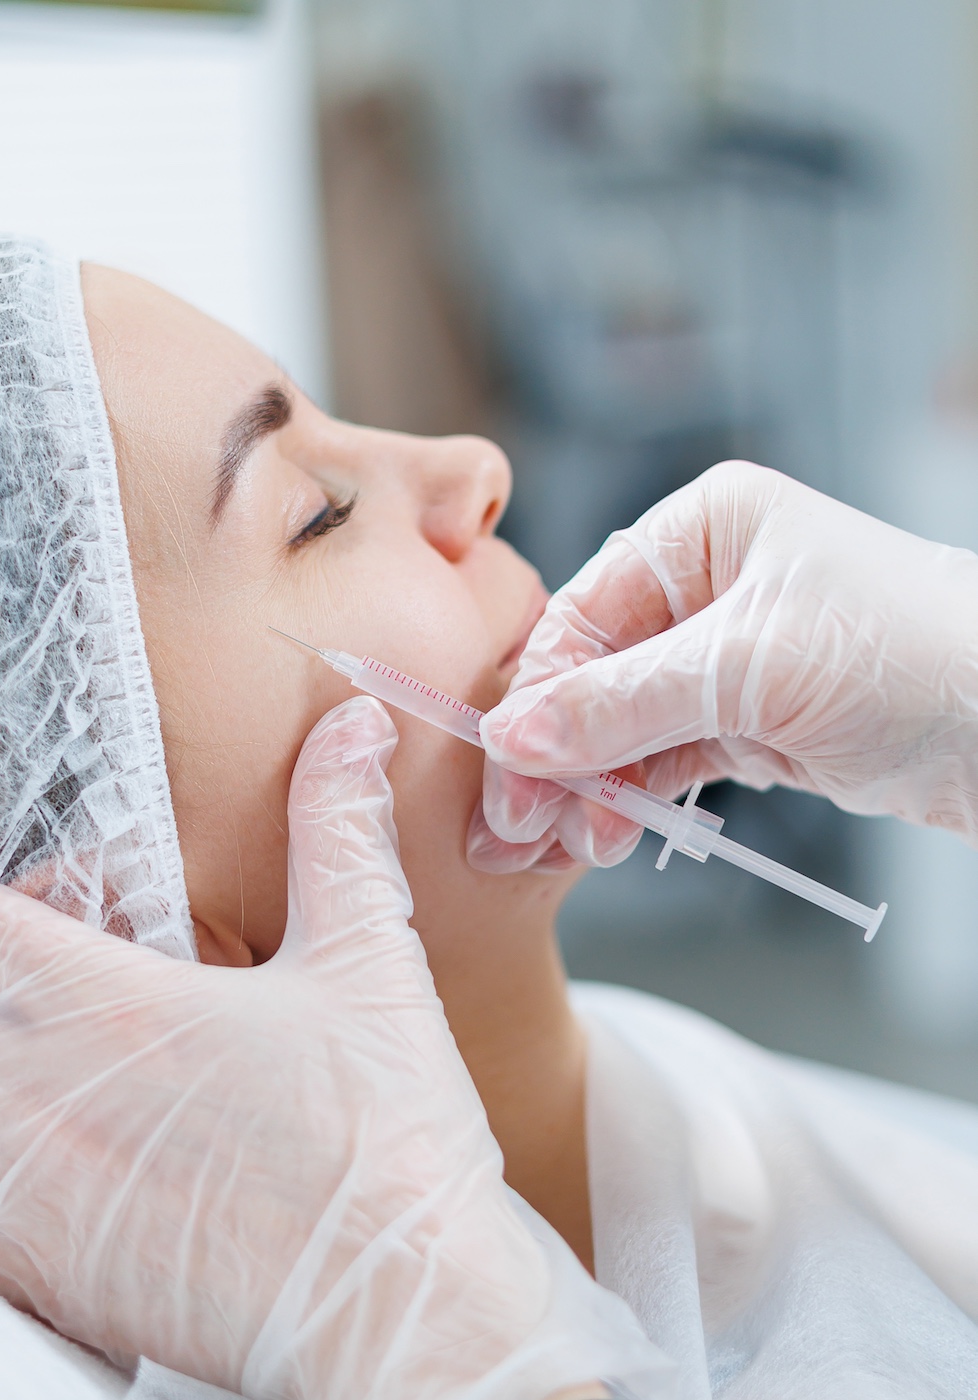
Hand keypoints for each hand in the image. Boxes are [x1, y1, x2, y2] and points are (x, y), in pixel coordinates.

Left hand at [0, 697, 660, 1399]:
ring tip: (24, 1115)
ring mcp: (24, 1196)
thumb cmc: (381, 1133)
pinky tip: (44, 1203)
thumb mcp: (366, 966)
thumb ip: (336, 837)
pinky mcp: (38, 1285)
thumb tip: (354, 729)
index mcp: (101, 998)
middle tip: (14, 1027)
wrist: (393, 1306)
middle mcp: (34, 1093)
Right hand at [473, 461, 977, 868]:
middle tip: (517, 831)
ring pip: (619, 726)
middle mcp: (706, 586)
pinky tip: (611, 835)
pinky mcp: (748, 721)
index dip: (536, 698)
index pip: (582, 615)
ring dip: (589, 787)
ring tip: (574, 845)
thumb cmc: (915, 654)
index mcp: (703, 531)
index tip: (506, 775)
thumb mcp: (750, 671)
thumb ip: (621, 706)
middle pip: (590, 675)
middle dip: (553, 755)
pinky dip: (632, 797)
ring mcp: (725, 657)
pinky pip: (662, 758)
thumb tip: (513, 740)